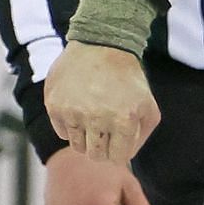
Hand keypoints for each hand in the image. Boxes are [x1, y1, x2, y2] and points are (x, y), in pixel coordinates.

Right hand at [45, 42, 160, 164]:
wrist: (101, 46)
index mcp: (125, 119)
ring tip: (94, 117)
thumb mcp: (147, 104)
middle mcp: (98, 118)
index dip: (118, 153)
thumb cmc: (127, 78)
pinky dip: (71, 126)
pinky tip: (80, 108)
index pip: (117, 158)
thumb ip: (141, 134)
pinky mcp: (55, 107)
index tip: (118, 143)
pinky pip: (62, 133)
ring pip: (77, 147)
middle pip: (95, 156)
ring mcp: (74, 113)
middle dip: (102, 148)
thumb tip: (125, 157)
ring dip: (86, 138)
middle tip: (105, 132)